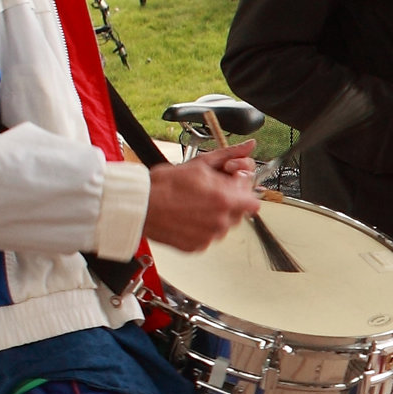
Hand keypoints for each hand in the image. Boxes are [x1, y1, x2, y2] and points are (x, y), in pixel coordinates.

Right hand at [145, 146, 259, 252]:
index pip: (253, 201)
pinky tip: (187, 217)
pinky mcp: (197, 247)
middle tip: (208, 193)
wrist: (139, 204)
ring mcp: (209, 237)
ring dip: (215, 216)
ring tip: (194, 204)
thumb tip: (248, 146)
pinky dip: (201, 229)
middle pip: (239, 214)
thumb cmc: (164, 185)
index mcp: (226, 200)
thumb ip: (229, 156)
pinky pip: (208, 237)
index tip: (229, 186)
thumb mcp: (199, 164)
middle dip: (228, 202)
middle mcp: (220, 222)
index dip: (241, 191)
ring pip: (223, 226)